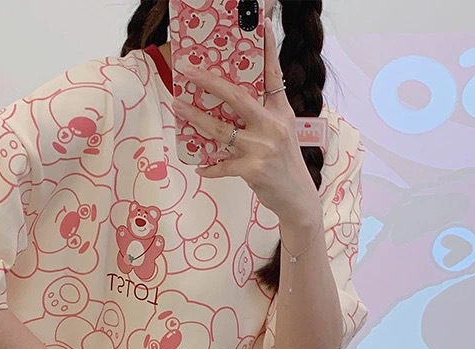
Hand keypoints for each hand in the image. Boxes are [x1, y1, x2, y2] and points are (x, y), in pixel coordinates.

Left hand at [171, 16, 316, 222]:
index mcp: (281, 112)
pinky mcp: (253, 170)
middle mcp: (273, 126)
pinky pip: (223, 165)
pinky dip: (209, 167)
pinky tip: (199, 167)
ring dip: (195, 118)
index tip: (260, 24)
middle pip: (236, 97)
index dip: (267, 49)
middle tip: (188, 70)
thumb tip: (233, 99)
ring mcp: (263, 148)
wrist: (297, 199)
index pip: (273, 75)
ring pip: (221, 129)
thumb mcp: (282, 133)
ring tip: (177, 106)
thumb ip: (264, 114)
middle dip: (209, 82)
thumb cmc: (285, 163)